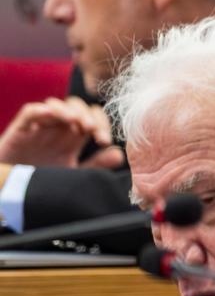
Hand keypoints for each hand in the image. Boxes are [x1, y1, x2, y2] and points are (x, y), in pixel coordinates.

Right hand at [0, 98, 123, 168]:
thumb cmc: (43, 179)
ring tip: (76, 122)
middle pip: (77, 107)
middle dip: (87, 115)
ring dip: (68, 110)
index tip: (104, 141)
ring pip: (56, 105)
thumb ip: (96, 164)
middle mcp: (58, 128)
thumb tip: (119, 153)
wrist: (13, 189)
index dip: (102, 124)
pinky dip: (41, 110)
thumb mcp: (73, 174)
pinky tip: (51, 115)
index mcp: (74, 136)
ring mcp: (40, 127)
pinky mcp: (21, 129)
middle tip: (92, 130)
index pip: (93, 118)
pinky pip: (30, 112)